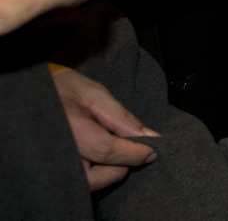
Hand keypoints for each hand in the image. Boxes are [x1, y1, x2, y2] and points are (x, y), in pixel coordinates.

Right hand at [49, 64, 158, 190]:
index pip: (107, 151)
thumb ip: (120, 117)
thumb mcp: (93, 94)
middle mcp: (57, 154)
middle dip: (119, 167)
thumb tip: (147, 136)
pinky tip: (102, 157)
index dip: (134, 153)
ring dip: (107, 171)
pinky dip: (94, 173)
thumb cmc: (60, 88)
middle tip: (134, 151)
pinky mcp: (51, 168)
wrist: (30, 91)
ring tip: (116, 151)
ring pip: (86, 183)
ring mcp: (52, 164)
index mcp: (68, 131)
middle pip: (95, 177)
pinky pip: (78, 180)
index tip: (153, 151)